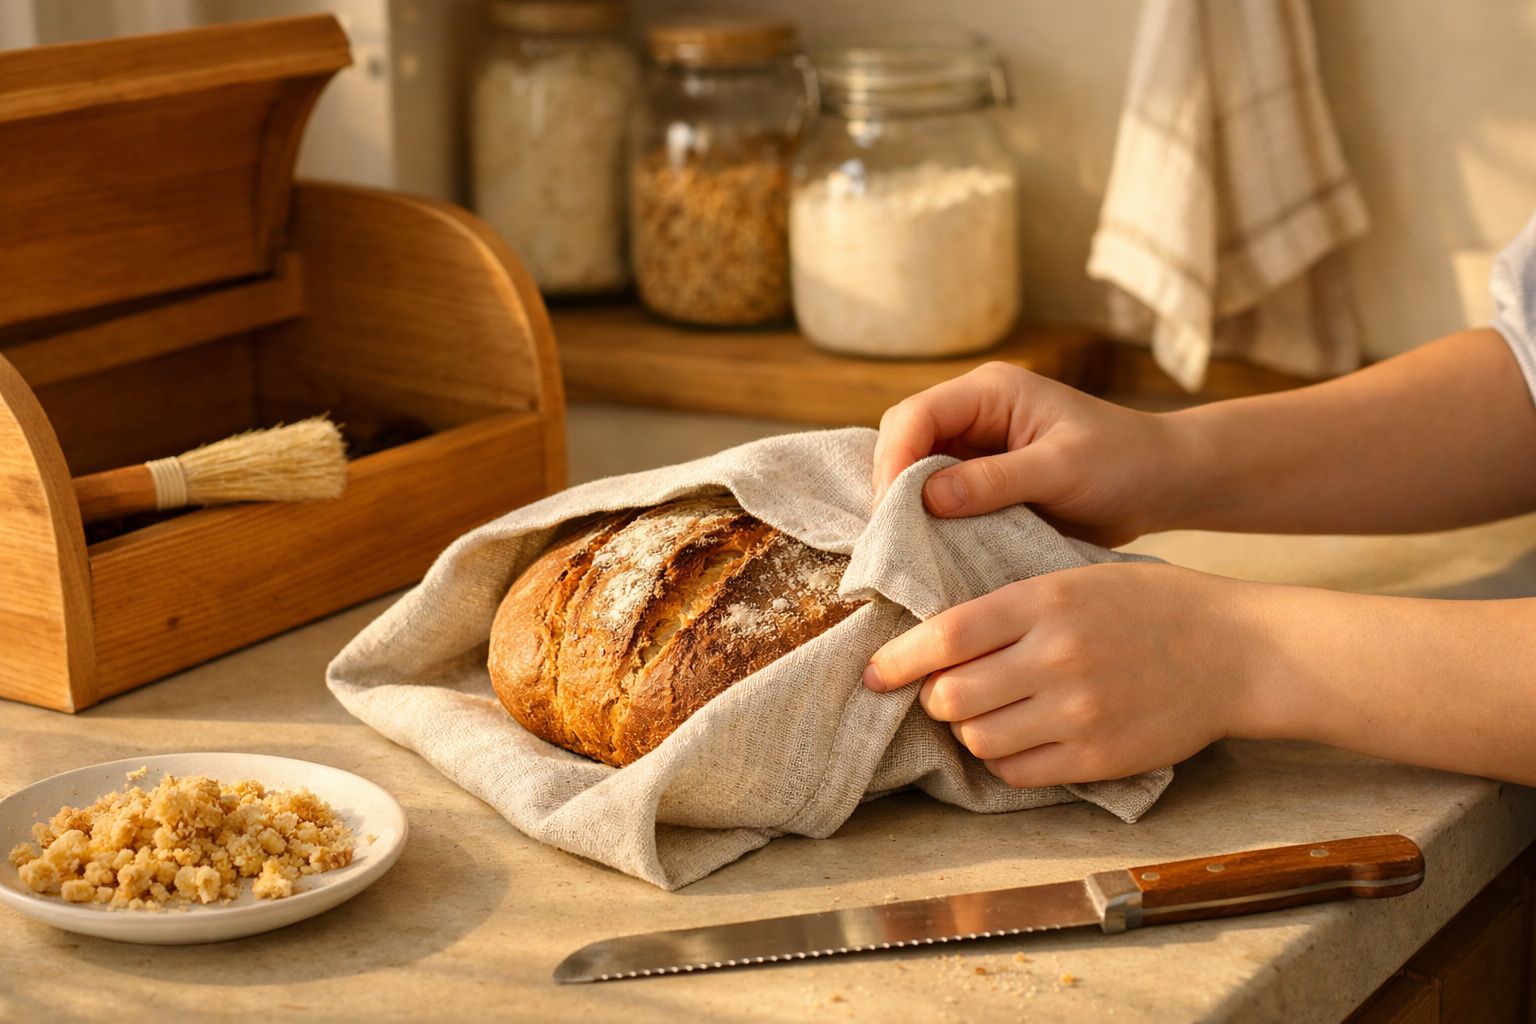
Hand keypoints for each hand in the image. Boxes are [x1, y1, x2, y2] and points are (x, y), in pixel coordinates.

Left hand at [862, 562, 1260, 787]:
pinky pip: (1019, 772)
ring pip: (979, 739)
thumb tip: (936, 636)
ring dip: (968, 732)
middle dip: (934, 700)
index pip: (946, 637)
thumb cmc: (1152, 607)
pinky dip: (1004, 761)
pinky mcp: (1099, 754)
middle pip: (952, 696)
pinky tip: (1019, 741)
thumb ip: (1010, 606)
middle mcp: (1056, 656)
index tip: (875, 673)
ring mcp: (1078, 710)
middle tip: (943, 695)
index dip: (900, 660)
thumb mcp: (1076, 577)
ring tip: (987, 716)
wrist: (1237, 650)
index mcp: (1045, 601)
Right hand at [872, 362, 1199, 546]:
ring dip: (904, 504)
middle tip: (889, 536)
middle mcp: (974, 411)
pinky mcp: (981, 477)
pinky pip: (936, 494)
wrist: (1161, 483)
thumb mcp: (1062, 470)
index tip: (890, 512)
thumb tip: (926, 496)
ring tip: (901, 546)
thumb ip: (995, 480)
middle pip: (903, 438)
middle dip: (890, 483)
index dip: (894, 461)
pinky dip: (926, 519)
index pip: (916, 415)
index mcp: (990, 392)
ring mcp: (975, 444)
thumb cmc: (1123, 463)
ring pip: (913, 468)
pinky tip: (926, 547)